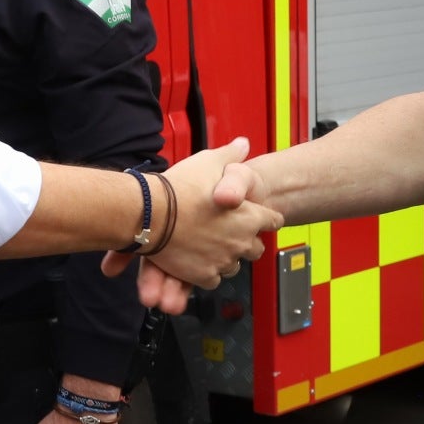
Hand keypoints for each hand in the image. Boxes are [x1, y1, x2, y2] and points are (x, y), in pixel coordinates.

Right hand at [101, 138, 279, 296]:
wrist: (150, 213)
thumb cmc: (180, 189)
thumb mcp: (209, 162)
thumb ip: (230, 155)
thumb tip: (243, 144)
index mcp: (250, 216)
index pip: (273, 221)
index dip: (265, 218)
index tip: (258, 218)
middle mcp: (241, 242)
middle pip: (256, 248)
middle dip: (246, 241)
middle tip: (231, 233)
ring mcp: (223, 261)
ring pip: (234, 265)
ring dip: (226, 256)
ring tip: (210, 245)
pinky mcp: (203, 275)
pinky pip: (213, 278)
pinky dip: (207, 270)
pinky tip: (197, 258)